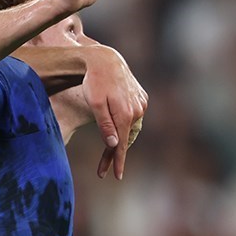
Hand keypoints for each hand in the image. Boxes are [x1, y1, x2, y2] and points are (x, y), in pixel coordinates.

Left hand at [81, 45, 147, 179]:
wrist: (105, 59)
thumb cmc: (94, 81)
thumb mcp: (94, 104)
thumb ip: (105, 125)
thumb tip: (114, 145)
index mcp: (125, 114)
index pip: (122, 143)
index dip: (118, 161)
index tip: (117, 176)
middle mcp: (138, 110)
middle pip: (126, 138)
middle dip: (115, 154)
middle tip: (103, 169)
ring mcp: (141, 103)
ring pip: (131, 128)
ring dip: (121, 139)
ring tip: (109, 154)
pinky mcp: (141, 97)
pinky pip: (134, 117)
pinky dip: (126, 126)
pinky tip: (119, 131)